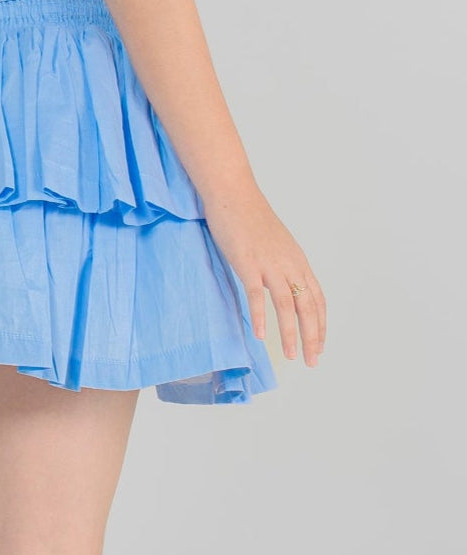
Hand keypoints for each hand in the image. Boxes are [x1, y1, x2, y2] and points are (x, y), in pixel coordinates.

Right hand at [203, 186, 325, 367]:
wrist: (232, 193)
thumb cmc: (249, 216)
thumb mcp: (275, 242)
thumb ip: (281, 264)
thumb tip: (281, 284)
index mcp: (297, 260)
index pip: (317, 299)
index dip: (321, 325)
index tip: (320, 345)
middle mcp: (289, 263)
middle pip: (308, 306)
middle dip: (313, 337)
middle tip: (313, 361)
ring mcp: (269, 263)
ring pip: (287, 305)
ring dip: (291, 333)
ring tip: (292, 355)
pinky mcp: (247, 262)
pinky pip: (256, 294)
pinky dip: (260, 316)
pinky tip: (261, 335)